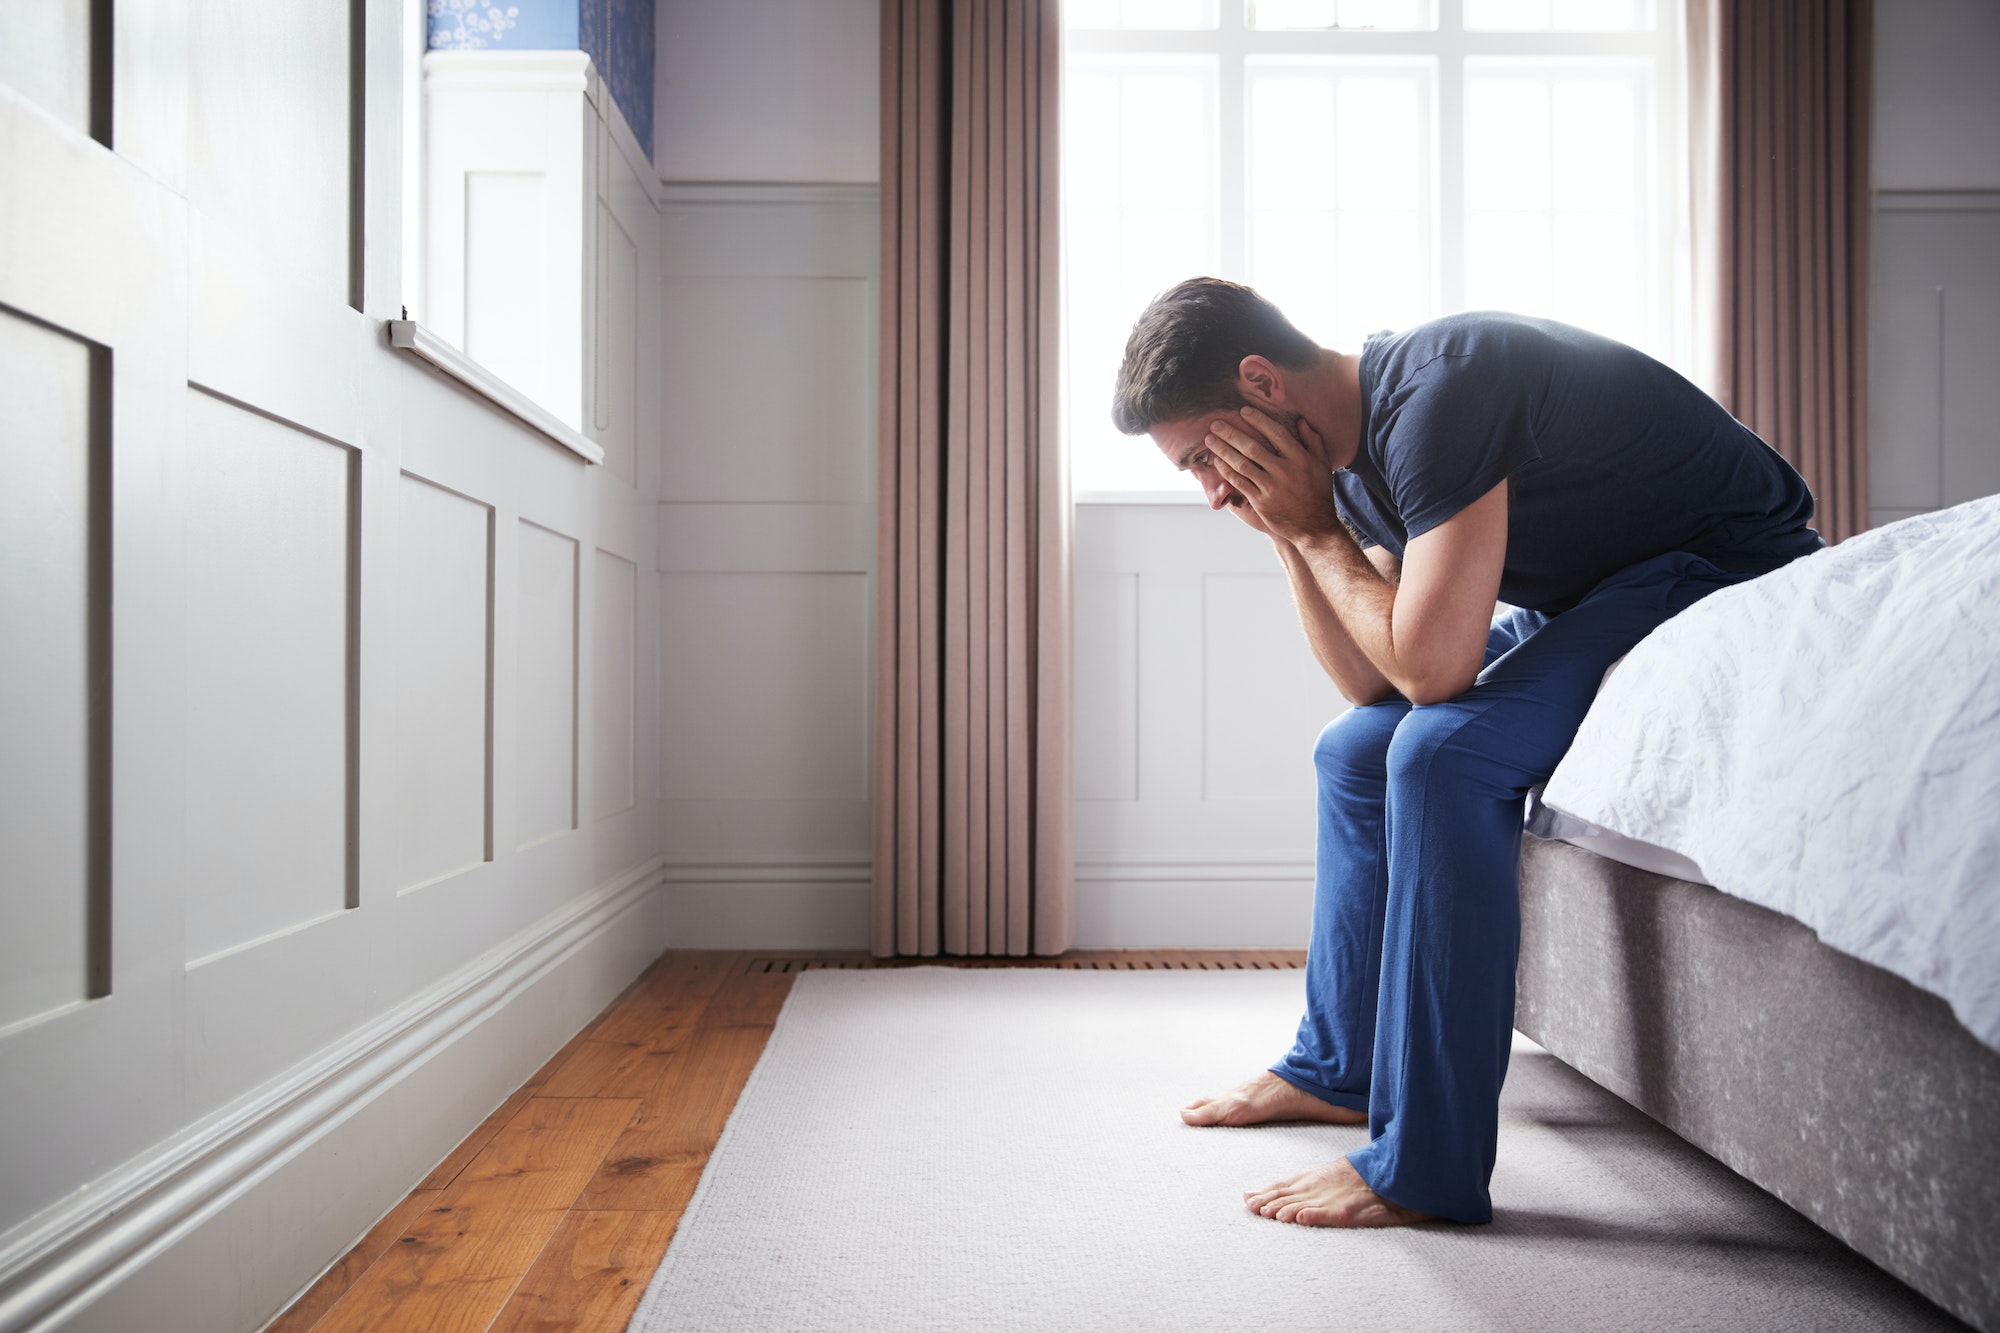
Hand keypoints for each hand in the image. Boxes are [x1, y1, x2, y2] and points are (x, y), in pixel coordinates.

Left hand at [1204, 407, 1343, 547]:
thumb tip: (1300, 420)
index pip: (1276, 433)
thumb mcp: (1322, 465)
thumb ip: (1313, 441)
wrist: (1314, 527)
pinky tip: (1218, 461)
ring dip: (1223, 450)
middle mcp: (1285, 471)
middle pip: (1253, 448)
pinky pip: (1240, 483)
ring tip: (1210, 440)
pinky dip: (1227, 471)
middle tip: (1215, 423)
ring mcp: (1271, 488)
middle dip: (1231, 434)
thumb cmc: (1318, 493)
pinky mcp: (1261, 502)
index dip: (1258, 420)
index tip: (1243, 411)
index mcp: (1300, 459)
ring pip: (1242, 464)